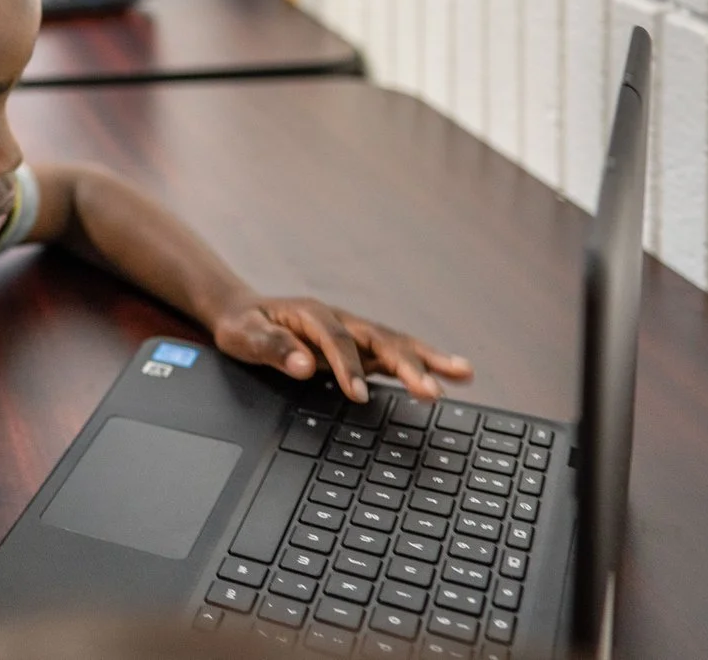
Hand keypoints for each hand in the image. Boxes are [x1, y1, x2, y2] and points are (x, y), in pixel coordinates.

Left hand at [211, 295, 473, 401]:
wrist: (243, 313)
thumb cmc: (244, 325)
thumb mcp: (244, 335)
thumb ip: (272, 348)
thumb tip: (303, 366)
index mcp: (311, 314)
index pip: (336, 342)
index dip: (348, 368)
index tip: (357, 395)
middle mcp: (339, 319)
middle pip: (378, 340)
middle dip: (407, 364)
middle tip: (433, 390)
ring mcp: (354, 331)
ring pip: (395, 343)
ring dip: (428, 359)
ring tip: (465, 373)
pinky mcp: (361, 346)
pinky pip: (394, 354)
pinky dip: (422, 363)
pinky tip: (450, 374)